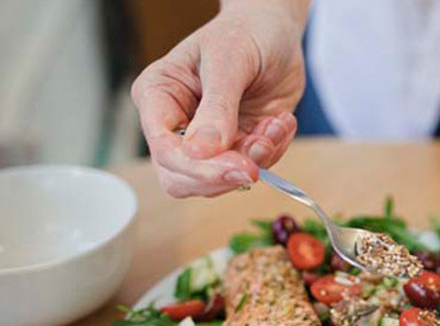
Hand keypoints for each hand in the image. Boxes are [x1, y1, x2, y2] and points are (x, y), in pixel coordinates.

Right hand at [131, 0, 307, 197]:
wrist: (276, 31)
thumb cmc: (244, 33)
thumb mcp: (229, 61)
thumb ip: (217, 107)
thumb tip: (200, 151)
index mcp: (159, 97)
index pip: (164, 149)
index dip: (198, 167)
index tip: (238, 166)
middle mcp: (177, 124)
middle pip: (182, 178)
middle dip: (224, 175)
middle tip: (257, 161)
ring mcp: (208, 140)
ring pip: (219, 181)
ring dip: (256, 158)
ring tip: (275, 123)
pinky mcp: (237, 146)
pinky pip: (251, 168)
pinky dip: (272, 151)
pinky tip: (280, 122)